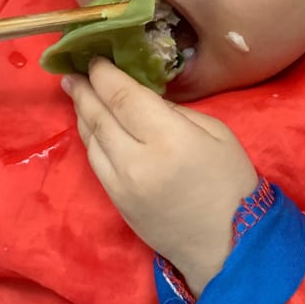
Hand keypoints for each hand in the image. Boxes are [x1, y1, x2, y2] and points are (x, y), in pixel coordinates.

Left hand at [63, 57, 258, 295]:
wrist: (227, 245)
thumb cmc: (232, 184)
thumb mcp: (217, 133)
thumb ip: (177, 112)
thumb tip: (144, 98)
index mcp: (168, 138)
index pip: (123, 97)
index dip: (104, 75)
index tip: (95, 58)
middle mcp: (136, 160)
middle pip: (99, 116)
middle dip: (84, 90)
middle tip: (73, 71)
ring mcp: (121, 184)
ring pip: (91, 139)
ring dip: (82, 112)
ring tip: (76, 92)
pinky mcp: (116, 201)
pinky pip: (95, 161)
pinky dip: (89, 138)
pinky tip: (90, 125)